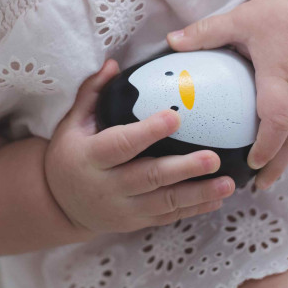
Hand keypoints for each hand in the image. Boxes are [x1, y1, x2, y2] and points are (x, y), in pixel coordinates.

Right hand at [44, 60, 236, 234]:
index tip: (175, 116)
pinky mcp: (135, 222)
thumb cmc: (70, 155)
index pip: (121, 144)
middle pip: (150, 177)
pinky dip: (193, 209)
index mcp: (91, 157)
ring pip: (165, 202)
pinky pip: (167, 216)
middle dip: (184, 169)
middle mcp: (108, 186)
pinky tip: (216, 199)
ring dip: (198, 193)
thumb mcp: (72, 124)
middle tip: (213, 158)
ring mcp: (123, 208)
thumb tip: (114, 64)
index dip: (148, 132)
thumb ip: (92, 94)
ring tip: (227, 184)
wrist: (60, 205)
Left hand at [167, 0, 287, 187]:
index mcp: (281, 72)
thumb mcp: (240, 18)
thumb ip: (206, 33)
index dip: (267, 146)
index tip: (252, 163)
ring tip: (270, 170)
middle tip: (259, 183)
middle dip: (278, 164)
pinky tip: (286, 145)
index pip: (278, 118)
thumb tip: (170, 43)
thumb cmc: (277, 13)